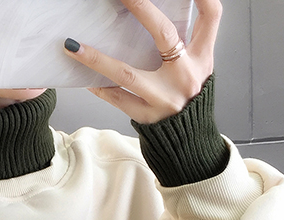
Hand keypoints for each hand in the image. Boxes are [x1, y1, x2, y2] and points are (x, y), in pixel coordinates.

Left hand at [63, 0, 221, 123]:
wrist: (188, 142)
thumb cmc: (188, 98)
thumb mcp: (198, 68)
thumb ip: (185, 43)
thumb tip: (154, 14)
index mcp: (202, 58)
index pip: (210, 16)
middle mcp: (186, 75)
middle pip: (163, 33)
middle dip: (140, 7)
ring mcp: (165, 98)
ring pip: (127, 73)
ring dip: (97, 59)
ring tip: (74, 46)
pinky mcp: (147, 116)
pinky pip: (118, 98)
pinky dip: (100, 87)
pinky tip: (85, 78)